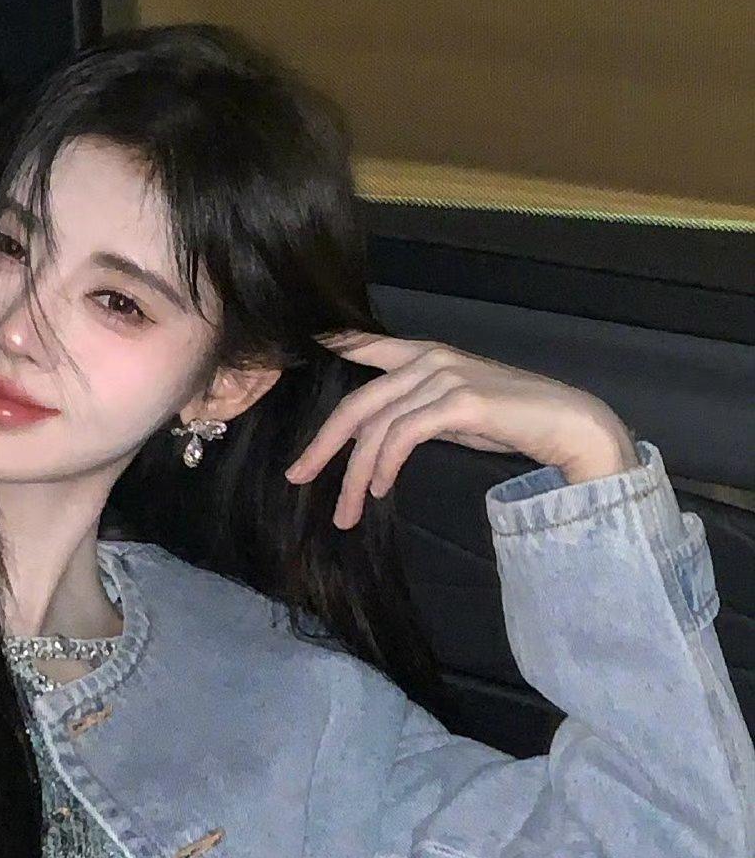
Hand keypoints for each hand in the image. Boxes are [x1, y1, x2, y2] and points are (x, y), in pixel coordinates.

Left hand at [284, 332, 639, 529]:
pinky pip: (403, 436)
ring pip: (376, 427)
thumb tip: (377, 438)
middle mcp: (428, 359)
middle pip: (356, 403)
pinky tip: (380, 489)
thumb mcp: (451, 409)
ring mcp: (443, 377)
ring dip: (356, 475)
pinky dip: (385, 465)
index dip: (328, 347)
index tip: (290, 355)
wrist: (567, 422)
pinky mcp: (459, 402)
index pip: (363, 346)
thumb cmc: (510, 419)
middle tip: (297, 477)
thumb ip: (413, 411)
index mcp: (423, 354)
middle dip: (323, 445)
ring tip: (347, 511)